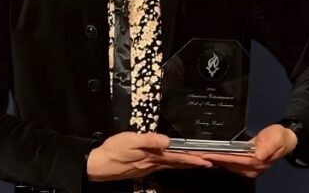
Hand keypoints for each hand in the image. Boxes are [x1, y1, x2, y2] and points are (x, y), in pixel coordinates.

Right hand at [86, 132, 212, 181]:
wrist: (98, 165)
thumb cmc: (112, 151)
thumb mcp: (129, 141)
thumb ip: (148, 140)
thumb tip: (166, 141)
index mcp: (153, 157)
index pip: (178, 158)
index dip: (193, 159)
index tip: (207, 160)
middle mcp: (153, 164)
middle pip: (179, 164)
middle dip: (195, 163)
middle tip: (210, 162)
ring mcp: (149, 167)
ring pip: (173, 166)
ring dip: (187, 164)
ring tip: (199, 163)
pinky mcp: (143, 167)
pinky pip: (165, 166)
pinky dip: (175, 164)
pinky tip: (176, 163)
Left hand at [197, 124, 297, 178]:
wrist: (286, 139)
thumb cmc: (280, 137)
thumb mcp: (276, 137)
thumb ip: (267, 146)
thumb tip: (259, 155)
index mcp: (258, 161)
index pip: (235, 159)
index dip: (221, 157)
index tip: (208, 154)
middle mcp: (252, 168)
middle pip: (229, 164)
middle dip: (213, 159)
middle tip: (197, 155)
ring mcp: (249, 169)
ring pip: (228, 165)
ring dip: (215, 161)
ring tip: (201, 156)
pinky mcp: (247, 166)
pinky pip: (231, 164)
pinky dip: (221, 161)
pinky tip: (212, 158)